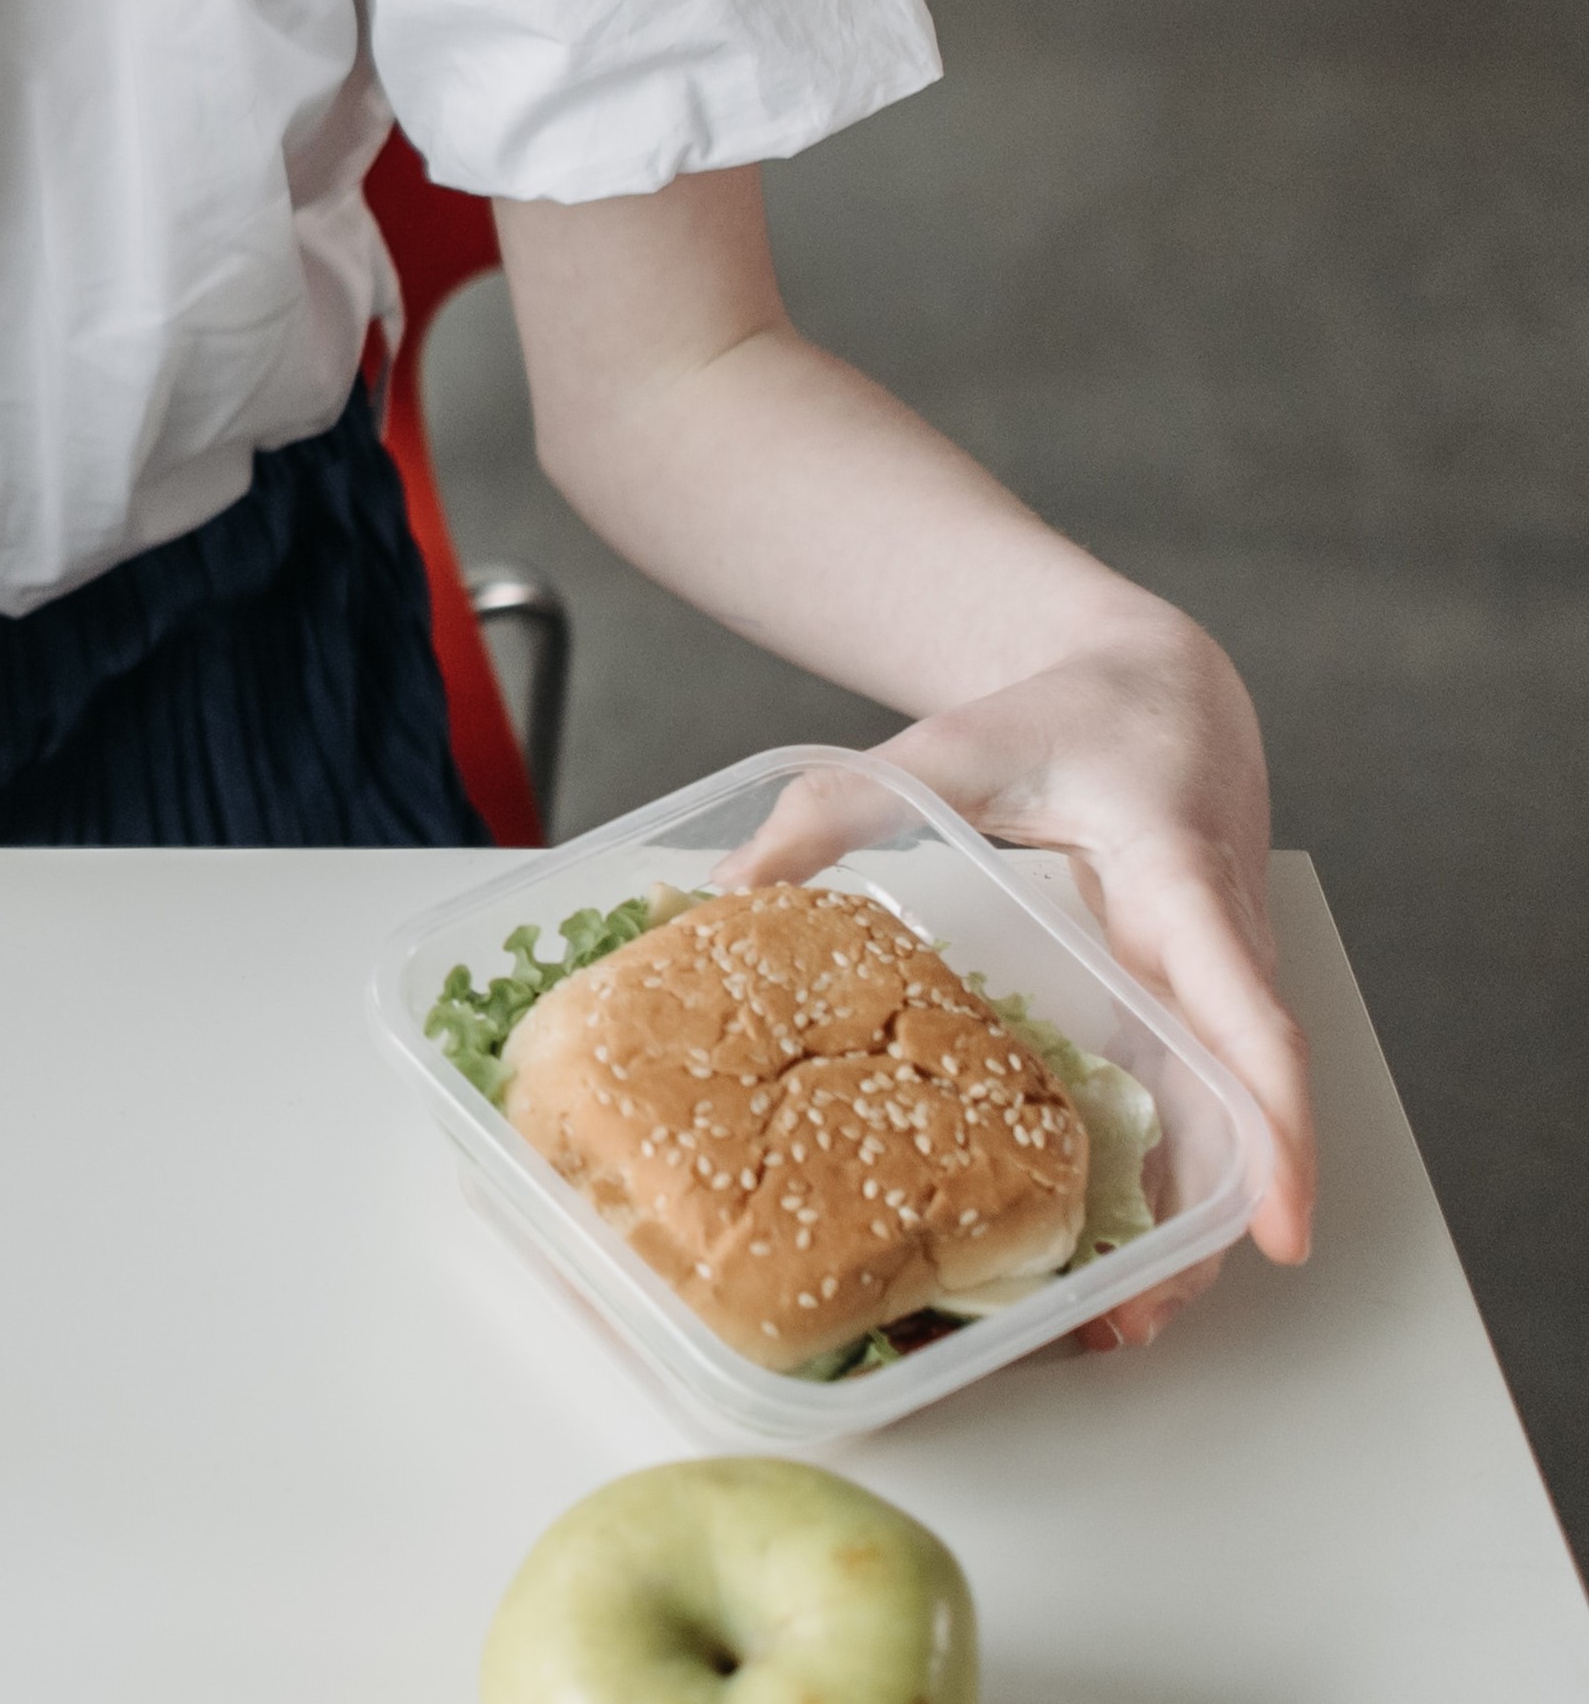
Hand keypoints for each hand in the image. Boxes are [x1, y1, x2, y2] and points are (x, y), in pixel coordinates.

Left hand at [755, 621, 1315, 1346]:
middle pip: (1239, 1107)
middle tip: (1136, 1318)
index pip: (1247, 1016)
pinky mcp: (1185, 1007)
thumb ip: (836, 808)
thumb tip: (728, 888)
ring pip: (1220, 1123)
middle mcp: (1217, 951)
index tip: (1284, 1226)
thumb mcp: (944, 747)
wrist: (1159, 694)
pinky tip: (1099, 1244)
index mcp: (1179, 883)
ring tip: (1110, 1319)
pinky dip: (1156, 1177)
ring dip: (1182, 1223)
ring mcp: (1209, 988)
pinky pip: (1187, 1103)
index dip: (1270, 1126)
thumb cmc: (1067, 720)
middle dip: (1210, 1221)